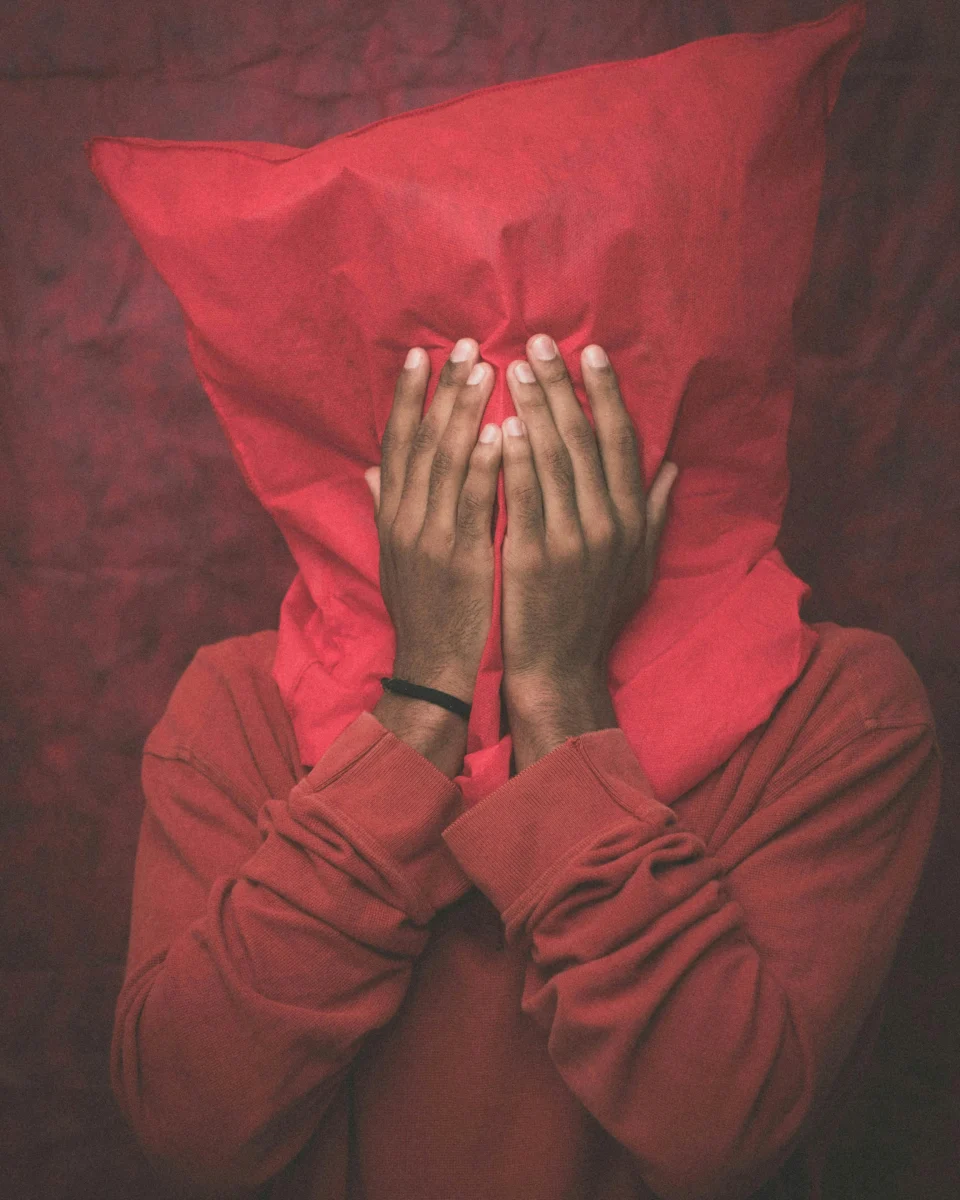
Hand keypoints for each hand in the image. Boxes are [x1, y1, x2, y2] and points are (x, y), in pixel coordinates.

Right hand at [364, 339, 501, 703]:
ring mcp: (431, 538)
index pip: (396, 442)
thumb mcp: (393, 558)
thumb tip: (373, 469)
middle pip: (421, 440)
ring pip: (445, 463)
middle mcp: (405, 519)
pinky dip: (483, 467)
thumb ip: (386, 509)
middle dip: (441, 389)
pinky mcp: (461, 559)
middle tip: (465, 344)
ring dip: (464, 413)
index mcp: (391, 515)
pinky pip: (472, 505)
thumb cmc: (422, 611)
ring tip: (486, 370)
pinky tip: (498, 433)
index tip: (420, 355)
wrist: (433, 668)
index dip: (406, 396)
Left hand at [500, 335, 678, 703]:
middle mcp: (610, 523)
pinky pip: (525, 495)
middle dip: (562, 386)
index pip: (621, 441)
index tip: (588, 354)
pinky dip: (514, 456)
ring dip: (534, 408)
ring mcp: (574, 540)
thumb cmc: (594, 615)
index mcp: (632, 519)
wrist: (559, 669)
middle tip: (538, 343)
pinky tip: (500, 423)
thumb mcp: (637, 566)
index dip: (605, 394)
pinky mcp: (536, 556)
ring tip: (513, 368)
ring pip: (554, 458)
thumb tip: (671, 467)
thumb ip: (654, 514)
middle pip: (585, 439)